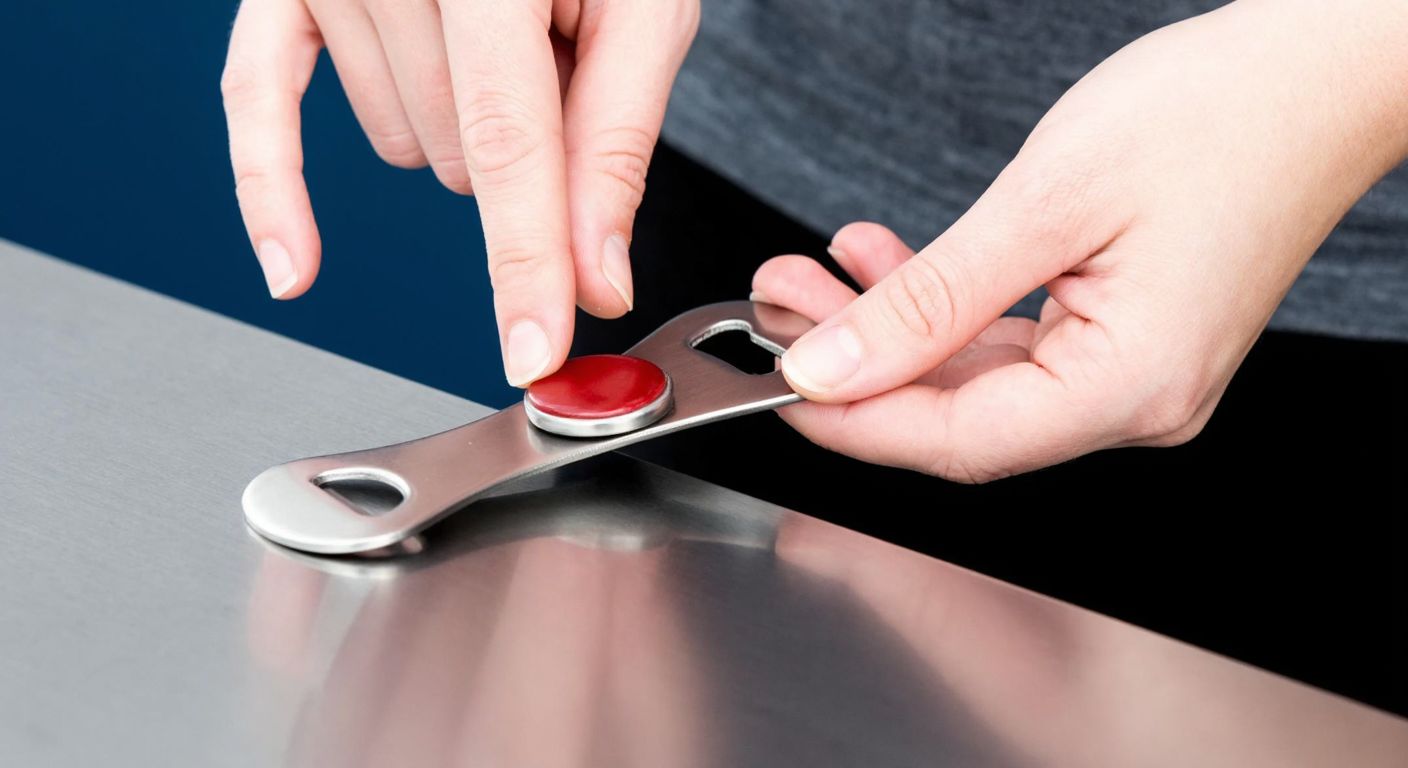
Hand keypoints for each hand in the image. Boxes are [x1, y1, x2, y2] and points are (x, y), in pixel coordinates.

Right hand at [222, 0, 699, 383]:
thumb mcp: (645, 3)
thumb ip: (616, 139)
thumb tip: (593, 277)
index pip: (512, 143)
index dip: (525, 260)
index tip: (532, 351)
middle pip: (464, 160)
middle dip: (530, 153)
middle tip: (564, 66)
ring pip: (397, 144)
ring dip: (461, 131)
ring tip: (501, 39)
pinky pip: (255, 101)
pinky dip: (273, 191)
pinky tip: (294, 266)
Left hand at [752, 0, 1407, 481]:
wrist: (1312, 74)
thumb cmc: (1216, 116)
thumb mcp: (1043, 204)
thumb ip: (927, 301)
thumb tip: (830, 367)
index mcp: (1130, 389)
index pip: (955, 442)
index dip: (852, 421)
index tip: (776, 385)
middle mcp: (1137, 402)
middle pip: (957, 415)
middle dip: (855, 364)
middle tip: (779, 305)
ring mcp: (1132, 374)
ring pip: (973, 377)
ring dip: (889, 329)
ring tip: (811, 276)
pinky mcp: (1122, 337)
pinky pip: (1009, 343)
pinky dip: (941, 309)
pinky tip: (883, 264)